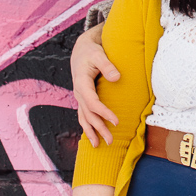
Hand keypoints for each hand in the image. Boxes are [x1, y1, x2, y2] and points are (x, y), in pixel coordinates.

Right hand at [71, 25, 120, 147]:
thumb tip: (117, 78)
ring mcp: (79, 97)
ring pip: (84, 118)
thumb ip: (107, 65)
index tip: (116, 121)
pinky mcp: (83, 98)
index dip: (104, 113)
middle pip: (89, 115)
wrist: (81, 50)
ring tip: (98, 145)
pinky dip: (87, 126)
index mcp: (81, 83)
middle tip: (111, 141)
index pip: (93, 103)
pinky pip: (83, 115)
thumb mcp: (99, 54)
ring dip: (91, 132)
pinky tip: (92, 136)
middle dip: (99, 128)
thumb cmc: (91, 51)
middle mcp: (79, 93)